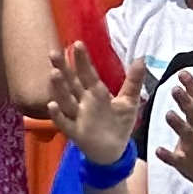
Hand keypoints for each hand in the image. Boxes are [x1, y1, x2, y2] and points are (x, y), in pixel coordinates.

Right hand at [48, 45, 137, 165]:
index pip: (87, 73)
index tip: (77, 44)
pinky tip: (51, 104)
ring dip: (59, 88)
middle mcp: (83, 102)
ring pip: (65, 100)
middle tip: (54, 53)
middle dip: (63, 68)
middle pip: (71, 83)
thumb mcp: (129, 101)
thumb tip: (141, 59)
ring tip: (53, 74)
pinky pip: (64, 123)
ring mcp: (77, 116)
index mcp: (96, 92)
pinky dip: (57, 115)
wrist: (114, 149)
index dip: (82, 60)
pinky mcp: (75, 132)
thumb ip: (133, 81)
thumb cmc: (118, 123)